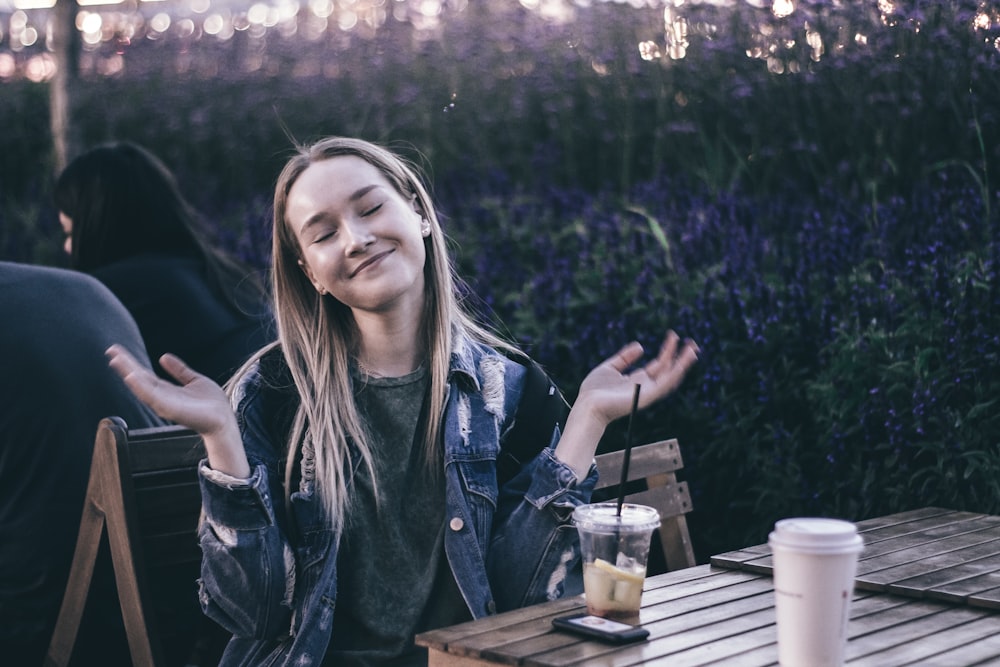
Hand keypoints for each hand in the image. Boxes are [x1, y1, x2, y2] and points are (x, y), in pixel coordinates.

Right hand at [106, 344, 248, 476]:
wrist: (223, 420)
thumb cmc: (211, 404)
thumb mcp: (194, 380)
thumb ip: (179, 370)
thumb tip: (163, 357)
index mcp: (166, 390)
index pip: (144, 375)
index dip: (130, 363)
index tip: (117, 351)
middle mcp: (162, 398)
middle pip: (139, 379)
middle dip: (125, 366)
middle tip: (111, 351)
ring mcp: (165, 404)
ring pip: (142, 387)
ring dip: (129, 374)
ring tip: (116, 361)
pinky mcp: (171, 410)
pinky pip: (153, 397)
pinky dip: (141, 387)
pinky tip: (132, 377)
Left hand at [576, 330, 699, 426]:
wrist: (587, 405)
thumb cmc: (594, 391)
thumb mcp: (609, 367)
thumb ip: (624, 357)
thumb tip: (641, 346)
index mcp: (638, 380)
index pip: (659, 365)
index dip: (667, 350)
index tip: (673, 335)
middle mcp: (646, 387)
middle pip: (668, 370)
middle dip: (681, 357)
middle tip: (692, 342)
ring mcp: (647, 393)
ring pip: (671, 378)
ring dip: (683, 364)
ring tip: (692, 350)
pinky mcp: (646, 397)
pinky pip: (664, 385)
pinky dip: (674, 374)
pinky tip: (682, 363)